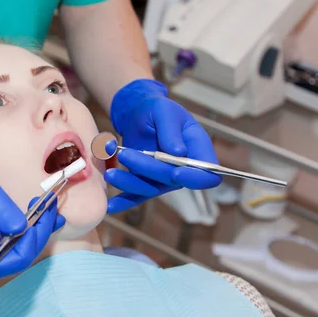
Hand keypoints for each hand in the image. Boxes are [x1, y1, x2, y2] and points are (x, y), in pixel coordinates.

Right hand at [0, 134, 63, 279]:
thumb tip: (20, 228)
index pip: (5, 261)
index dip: (31, 245)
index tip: (43, 214)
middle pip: (10, 261)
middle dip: (37, 238)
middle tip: (51, 209)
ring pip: (6, 256)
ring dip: (32, 237)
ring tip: (49, 211)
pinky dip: (19, 234)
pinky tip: (33, 217)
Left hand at [106, 79, 220, 213]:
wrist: (139, 114)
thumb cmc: (158, 110)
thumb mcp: (165, 111)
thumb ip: (171, 130)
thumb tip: (178, 152)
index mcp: (197, 149)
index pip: (207, 173)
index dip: (195, 178)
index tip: (176, 172)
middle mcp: (184, 169)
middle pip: (171, 180)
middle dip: (148, 169)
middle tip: (126, 154)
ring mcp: (164, 179)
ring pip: (150, 188)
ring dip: (130, 183)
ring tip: (110, 173)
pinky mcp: (145, 182)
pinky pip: (136, 195)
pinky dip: (123, 201)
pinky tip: (111, 206)